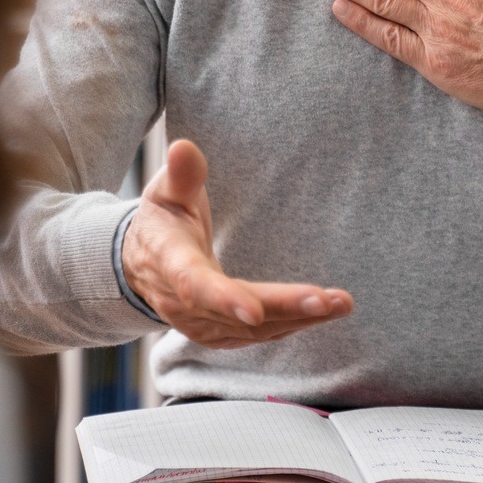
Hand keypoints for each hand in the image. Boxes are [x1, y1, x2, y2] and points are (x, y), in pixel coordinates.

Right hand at [122, 139, 352, 348]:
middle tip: (327, 301)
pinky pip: (259, 336)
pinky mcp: (218, 334)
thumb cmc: (161, 221)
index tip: (254, 311)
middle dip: (283, 308)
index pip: (195, 283)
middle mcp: (183, 303)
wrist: (141, 265)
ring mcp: (200, 324)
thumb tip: (184, 146)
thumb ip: (181, 174)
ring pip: (254, 330)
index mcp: (170, 262)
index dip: (224, 298)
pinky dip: (292, 325)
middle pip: (235, 313)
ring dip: (299, 318)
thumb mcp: (165, 191)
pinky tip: (323, 313)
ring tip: (341, 304)